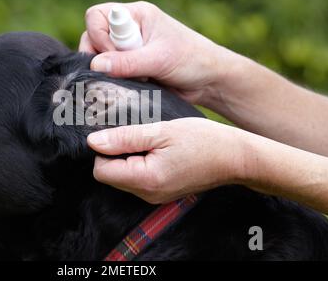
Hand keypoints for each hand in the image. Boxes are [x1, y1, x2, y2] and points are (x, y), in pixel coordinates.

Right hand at [79, 1, 234, 104]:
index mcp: (136, 15)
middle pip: (92, 37)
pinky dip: (114, 82)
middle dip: (101, 57)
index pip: (97, 16)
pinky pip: (109, 74)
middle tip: (122, 72)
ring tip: (134, 80)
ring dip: (110, 72)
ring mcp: (127, 50)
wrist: (208, 81)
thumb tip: (95, 65)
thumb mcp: (159, 59)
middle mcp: (128, 30)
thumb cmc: (191, 60)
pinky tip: (131, 87)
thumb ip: (127, 62)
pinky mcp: (129, 69)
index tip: (114, 54)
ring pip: (99, 58)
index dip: (98, 36)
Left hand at [86, 118, 244, 203]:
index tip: (120, 133)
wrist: (234, 157)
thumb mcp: (161, 131)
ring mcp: (155, 196)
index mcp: (145, 179)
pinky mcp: (161, 193)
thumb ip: (125, 137)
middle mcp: (147, 194)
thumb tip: (93, 142)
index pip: (100, 170)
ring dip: (128, 157)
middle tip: (136, 134)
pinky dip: (139, 164)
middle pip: (110, 174)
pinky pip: (137, 179)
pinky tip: (155, 150)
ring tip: (148, 140)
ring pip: (123, 176)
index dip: (104, 149)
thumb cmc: (202, 140)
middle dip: (115, 153)